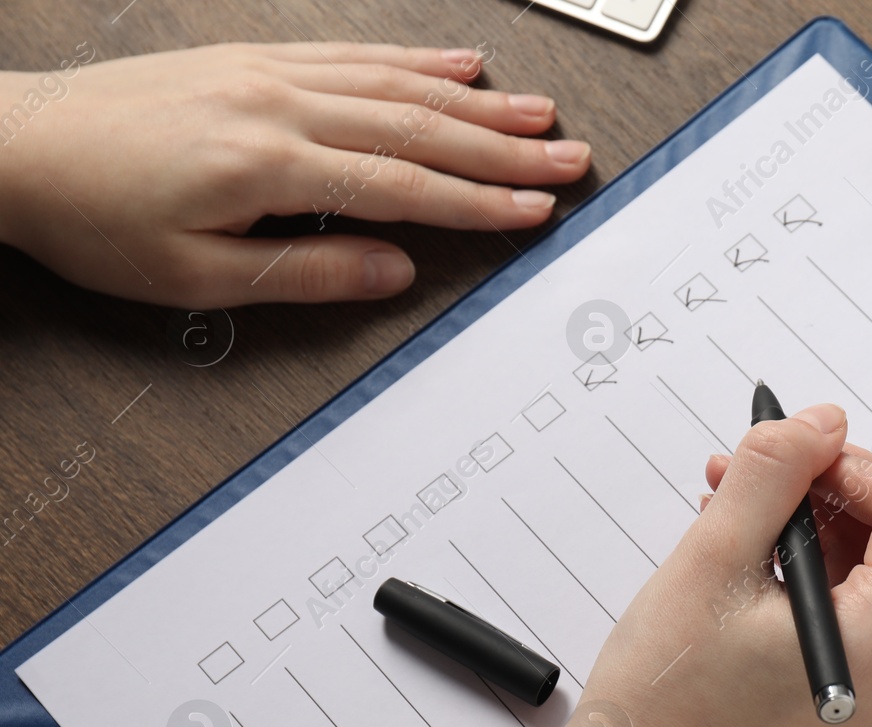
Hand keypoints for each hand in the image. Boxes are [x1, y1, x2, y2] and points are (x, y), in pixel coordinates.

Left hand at [0, 42, 589, 306]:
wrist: (17, 146)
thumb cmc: (94, 217)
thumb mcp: (196, 276)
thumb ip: (306, 274)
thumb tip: (394, 272)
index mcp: (268, 164)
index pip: (403, 186)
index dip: (479, 203)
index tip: (532, 212)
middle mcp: (278, 104)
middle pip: (419, 128)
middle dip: (504, 148)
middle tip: (566, 160)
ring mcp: (269, 72)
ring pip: (397, 84)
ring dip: (476, 101)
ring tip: (537, 113)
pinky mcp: (255, 57)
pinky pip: (353, 53)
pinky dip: (414, 58)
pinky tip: (458, 63)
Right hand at [571, 404, 871, 726]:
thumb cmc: (661, 702)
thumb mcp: (712, 560)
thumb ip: (774, 475)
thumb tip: (821, 423)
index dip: (858, 469)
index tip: (793, 462)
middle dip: (840, 491)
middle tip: (762, 478)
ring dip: (821, 522)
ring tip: (735, 508)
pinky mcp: (853, 693)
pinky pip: (860, 603)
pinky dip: (813, 564)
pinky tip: (747, 551)